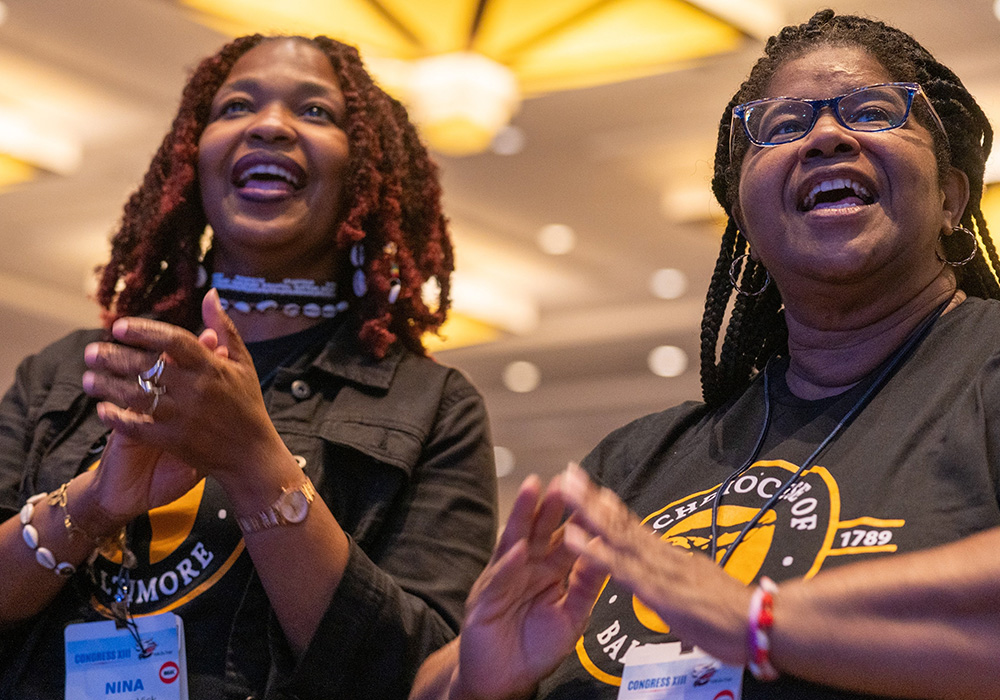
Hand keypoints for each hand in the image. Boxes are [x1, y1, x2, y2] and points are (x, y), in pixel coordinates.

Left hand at [82, 290, 283, 480]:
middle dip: (114, 357)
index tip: (119, 327)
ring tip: (87, 379)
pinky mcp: (175, 440)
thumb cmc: (247, 404)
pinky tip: (102, 410)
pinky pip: (138, 427)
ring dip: (107, 387)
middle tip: (91, 352)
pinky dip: (117, 418)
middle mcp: (196, 389)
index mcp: (212, 366)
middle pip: (147, 367)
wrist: (252, 454)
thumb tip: (210, 294)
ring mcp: (184, 416)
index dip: (144, 331)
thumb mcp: (243, 363)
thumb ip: (224, 328)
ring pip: (136, 396)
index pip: (174, 340)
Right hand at [452, 475, 606, 699]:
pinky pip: (499, 577)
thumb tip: (605, 555)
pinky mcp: (485, 598)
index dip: (580, 518)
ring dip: (524, 515)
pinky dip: (508, 563)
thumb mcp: (571, 618)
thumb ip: (586, 588)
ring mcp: (504, 578)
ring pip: (515, 540)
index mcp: (550, 571)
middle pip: (541, 530)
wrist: (503, 680)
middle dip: (552, 505)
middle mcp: (527, 567)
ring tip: (533, 489)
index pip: (568, 538)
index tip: (597, 493)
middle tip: (566, 479)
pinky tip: (518, 549)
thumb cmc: (536, 646)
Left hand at [559, 463, 750, 664]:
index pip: (634, 527)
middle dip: (591, 498)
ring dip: (586, 511)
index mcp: (670, 557)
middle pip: (620, 521)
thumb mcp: (699, 589)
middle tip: (569, 473)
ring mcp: (656, 569)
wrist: (762, 624)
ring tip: (565, 489)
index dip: (610, 507)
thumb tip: (675, 576)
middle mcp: (661, 555)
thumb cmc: (735, 616)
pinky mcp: (654, 589)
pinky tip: (573, 537)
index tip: (590, 489)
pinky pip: (618, 567)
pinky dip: (594, 551)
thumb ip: (681, 579)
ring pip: (615, 534)